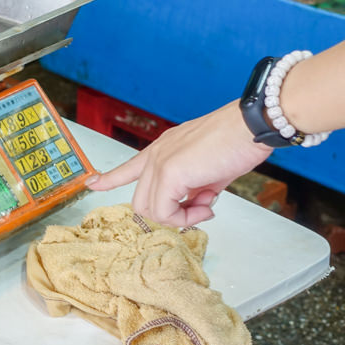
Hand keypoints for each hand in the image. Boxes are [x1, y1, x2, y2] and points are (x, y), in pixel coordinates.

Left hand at [87, 102, 273, 226]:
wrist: (251, 126)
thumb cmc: (238, 142)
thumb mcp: (212, 170)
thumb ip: (198, 186)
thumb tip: (196, 203)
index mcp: (163, 149)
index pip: (129, 166)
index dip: (110, 178)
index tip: (92, 183)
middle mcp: (156, 155)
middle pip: (143, 201)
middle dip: (170, 213)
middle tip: (201, 208)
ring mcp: (160, 163)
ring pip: (150, 210)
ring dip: (180, 217)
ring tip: (206, 206)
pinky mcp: (170, 173)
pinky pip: (164, 211)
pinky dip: (185, 218)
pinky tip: (206, 206)